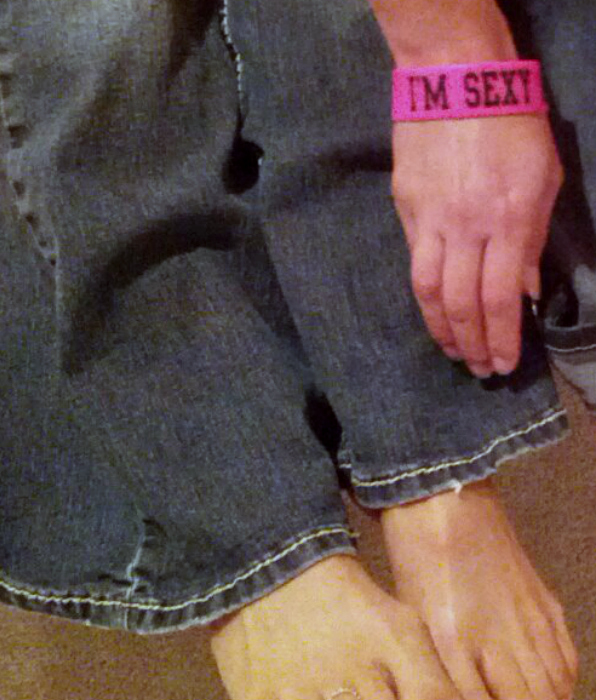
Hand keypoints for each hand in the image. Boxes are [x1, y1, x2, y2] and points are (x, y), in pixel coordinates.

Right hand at [392, 113, 562, 376]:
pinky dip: (426, 297)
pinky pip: (415, 264)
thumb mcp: (544, 179)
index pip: (499, 297)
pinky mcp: (406, 211)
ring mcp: (430, 220)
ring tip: (454, 351)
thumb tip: (526, 291)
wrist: (455, 80)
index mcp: (509, 219)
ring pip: (429, 291)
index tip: (503, 364)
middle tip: (480, 368)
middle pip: (462, 303)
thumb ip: (534, 240)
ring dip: (442, 330)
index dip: (502, 337)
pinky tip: (435, 311)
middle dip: (472, 344)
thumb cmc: (513, 125)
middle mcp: (467, 227)